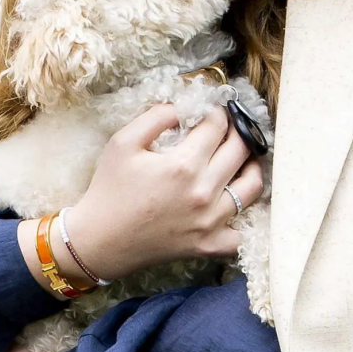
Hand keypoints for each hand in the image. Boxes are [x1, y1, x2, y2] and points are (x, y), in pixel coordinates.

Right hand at [59, 103, 265, 276]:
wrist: (100, 240)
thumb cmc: (109, 190)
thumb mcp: (123, 142)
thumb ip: (156, 117)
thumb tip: (183, 106)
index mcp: (183, 165)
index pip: (217, 126)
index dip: (217, 112)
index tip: (212, 111)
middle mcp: (204, 192)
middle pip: (241, 150)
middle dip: (238, 131)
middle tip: (229, 128)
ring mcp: (210, 221)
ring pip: (252, 187)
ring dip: (251, 166)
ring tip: (242, 159)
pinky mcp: (209, 245)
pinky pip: (242, 233)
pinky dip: (243, 218)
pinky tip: (233, 203)